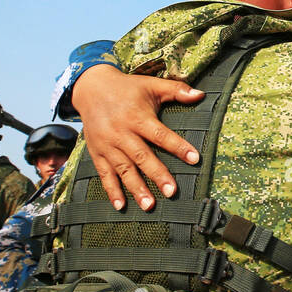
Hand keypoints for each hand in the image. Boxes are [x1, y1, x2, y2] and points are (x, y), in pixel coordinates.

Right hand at [72, 64, 204, 210]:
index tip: (194, 159)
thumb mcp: (151, 85)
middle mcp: (122, 133)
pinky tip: (121, 206)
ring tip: (149, 205)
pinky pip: (104, 174)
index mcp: (138, 117)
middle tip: (171, 192)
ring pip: (123, 169)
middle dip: (157, 175)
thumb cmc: (127, 88)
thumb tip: (201, 94)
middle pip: (142, 156)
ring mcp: (108, 145)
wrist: (90, 88)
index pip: (161, 135)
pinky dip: (111, 191)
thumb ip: (176, 90)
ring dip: (136, 188)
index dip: (178, 147)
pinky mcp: (97, 153)